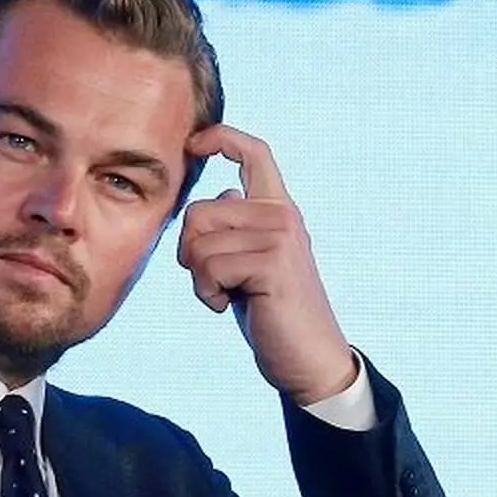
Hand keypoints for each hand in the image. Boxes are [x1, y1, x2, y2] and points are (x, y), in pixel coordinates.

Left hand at [178, 124, 355, 404]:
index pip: (254, 152)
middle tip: (214, 279)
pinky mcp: (272, 263)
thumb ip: (236, 227)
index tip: (194, 143)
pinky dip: (208, 294)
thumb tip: (219, 195)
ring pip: (198, 243)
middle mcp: (282, 215)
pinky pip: (208, 267)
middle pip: (197, 212)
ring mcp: (280, 237)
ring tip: (228, 294)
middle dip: (189, 252)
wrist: (308, 358)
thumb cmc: (271, 311)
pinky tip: (230, 307)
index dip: (220, 138)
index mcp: (278, 209)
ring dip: (200, 279)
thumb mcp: (250, 260)